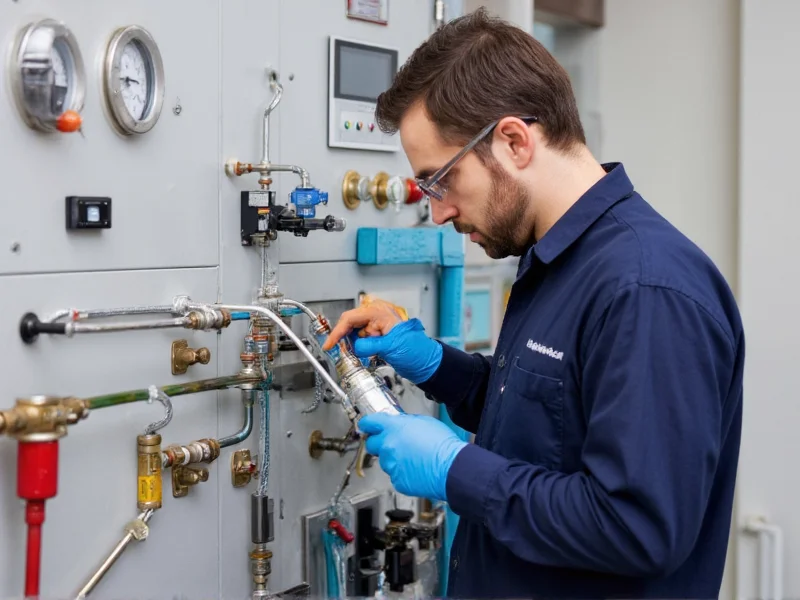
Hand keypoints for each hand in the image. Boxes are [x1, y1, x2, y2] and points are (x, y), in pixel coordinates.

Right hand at [322, 305, 441, 384]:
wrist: (425, 363)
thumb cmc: (416, 351)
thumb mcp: (390, 347)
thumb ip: (369, 345)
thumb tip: (355, 347)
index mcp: (380, 312)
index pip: (351, 318)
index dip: (338, 332)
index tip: (329, 344)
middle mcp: (377, 316)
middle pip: (349, 323)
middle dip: (343, 338)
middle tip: (337, 351)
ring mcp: (376, 326)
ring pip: (353, 332)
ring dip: (350, 344)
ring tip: (353, 354)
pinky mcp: (376, 336)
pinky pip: (360, 339)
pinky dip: (356, 348)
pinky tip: (359, 354)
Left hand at [358, 412, 466, 501]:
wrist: (451, 468)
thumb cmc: (442, 444)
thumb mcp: (424, 422)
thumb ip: (405, 422)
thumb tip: (399, 424)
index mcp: (393, 428)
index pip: (369, 423)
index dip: (367, 424)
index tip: (366, 425)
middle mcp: (388, 446)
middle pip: (372, 444)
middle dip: (378, 443)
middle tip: (391, 443)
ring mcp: (391, 465)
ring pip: (385, 461)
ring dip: (394, 459)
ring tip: (413, 458)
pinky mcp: (397, 481)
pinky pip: (395, 475)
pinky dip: (403, 473)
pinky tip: (417, 470)